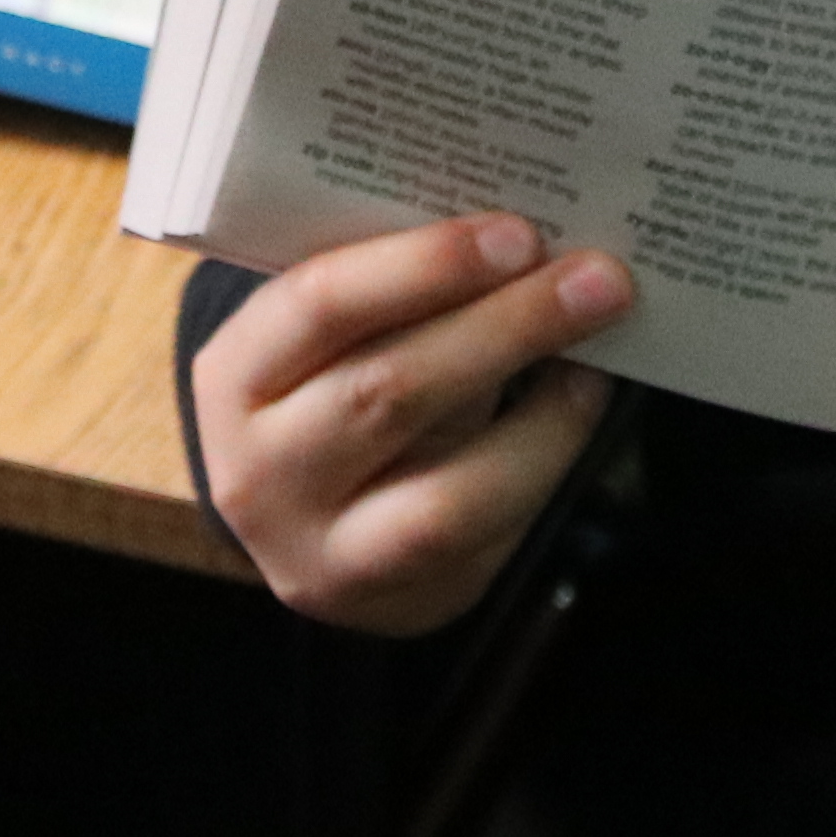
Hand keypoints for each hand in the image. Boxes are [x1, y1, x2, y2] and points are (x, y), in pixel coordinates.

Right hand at [189, 214, 630, 636]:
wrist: (311, 524)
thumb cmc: (335, 382)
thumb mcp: (335, 334)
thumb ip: (400, 285)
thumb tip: (531, 234)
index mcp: (233, 374)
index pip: (318, 303)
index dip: (423, 265)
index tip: (518, 233)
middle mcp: (258, 473)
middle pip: (388, 392)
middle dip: (506, 327)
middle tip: (596, 277)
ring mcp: (321, 553)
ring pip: (447, 490)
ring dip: (547, 412)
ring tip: (602, 349)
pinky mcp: (394, 603)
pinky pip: (486, 535)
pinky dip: (547, 460)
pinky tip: (583, 402)